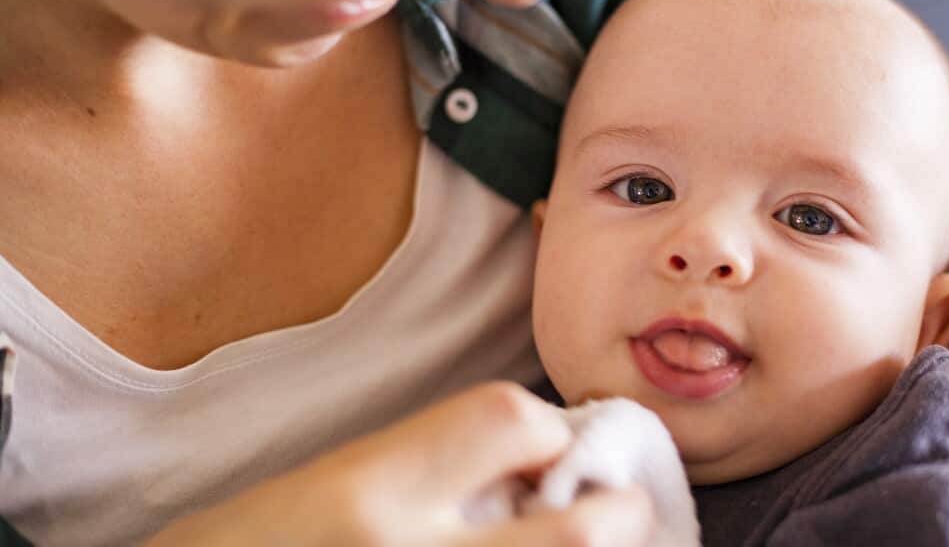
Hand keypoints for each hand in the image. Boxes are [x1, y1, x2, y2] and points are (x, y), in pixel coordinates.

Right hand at [146, 382, 654, 546]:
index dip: (549, 429)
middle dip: (617, 516)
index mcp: (366, 494)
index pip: (507, 421)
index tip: (552, 447)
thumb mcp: (318, 493)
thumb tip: (529, 466)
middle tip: (622, 511)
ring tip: (584, 546)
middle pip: (579, 535)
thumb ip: (417, 473)